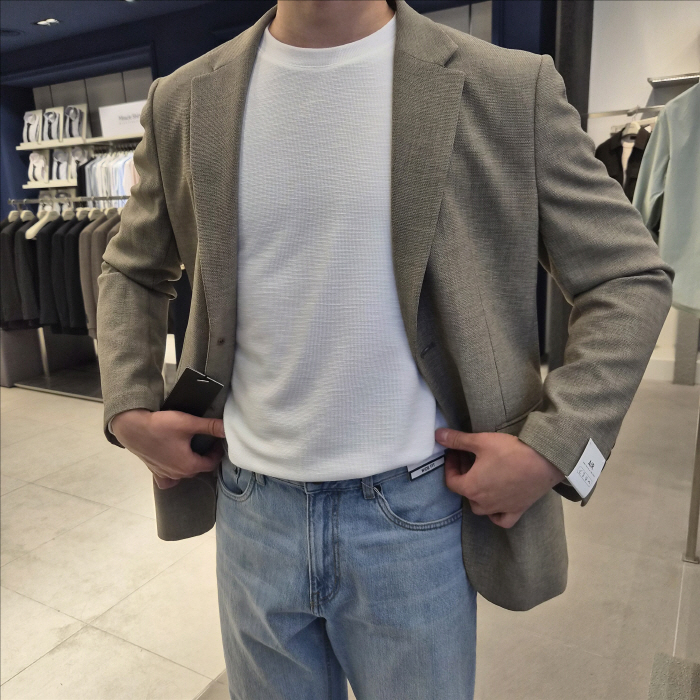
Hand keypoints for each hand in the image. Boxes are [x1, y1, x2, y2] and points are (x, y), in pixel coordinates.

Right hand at [112, 409, 225, 489]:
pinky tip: (173, 464)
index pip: (211, 464)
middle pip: (198, 468)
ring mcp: (164, 474)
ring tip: (191, 448)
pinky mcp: (154, 471)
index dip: (217, 452)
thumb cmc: (161, 426)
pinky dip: (172, 475)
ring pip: (184, 473)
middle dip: (205, 457)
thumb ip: (210, 426)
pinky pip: (167, 479)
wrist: (132, 428)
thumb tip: (228, 428)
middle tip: (206, 441)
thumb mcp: (189, 423)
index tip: (217, 441)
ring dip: (191, 463)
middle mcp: (178, 474)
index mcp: (189, 465)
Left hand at [435, 428, 563, 528]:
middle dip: (463, 474)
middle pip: (465, 492)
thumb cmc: (510, 451)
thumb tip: (437, 435)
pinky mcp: (517, 511)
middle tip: (469, 457)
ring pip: (480, 508)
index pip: (451, 480)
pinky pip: (501, 519)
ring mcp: (500, 509)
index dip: (450, 465)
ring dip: (476, 494)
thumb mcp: (480, 441)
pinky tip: (497, 502)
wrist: (544, 461)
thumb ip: (457, 440)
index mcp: (471, 487)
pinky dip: (496, 514)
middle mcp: (483, 503)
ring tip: (482, 476)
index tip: (455, 452)